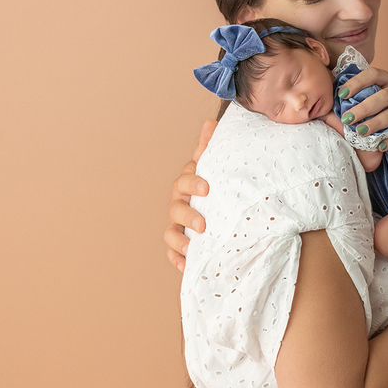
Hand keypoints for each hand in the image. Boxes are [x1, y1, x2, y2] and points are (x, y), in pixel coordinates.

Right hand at [164, 120, 216, 271]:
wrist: (216, 202)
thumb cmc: (215, 182)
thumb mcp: (215, 165)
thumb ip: (211, 146)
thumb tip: (210, 122)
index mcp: (188, 183)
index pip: (185, 180)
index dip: (194, 183)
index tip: (207, 188)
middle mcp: (179, 203)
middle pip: (176, 208)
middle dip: (188, 216)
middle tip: (203, 224)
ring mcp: (177, 224)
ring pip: (171, 232)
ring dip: (180, 240)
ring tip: (193, 248)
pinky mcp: (180, 243)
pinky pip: (172, 252)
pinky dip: (176, 259)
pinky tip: (185, 265)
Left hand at [336, 69, 387, 154]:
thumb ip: (373, 94)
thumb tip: (342, 103)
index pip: (374, 74)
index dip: (357, 82)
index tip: (341, 94)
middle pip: (383, 96)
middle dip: (364, 107)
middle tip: (347, 119)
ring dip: (376, 123)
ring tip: (360, 132)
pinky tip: (381, 146)